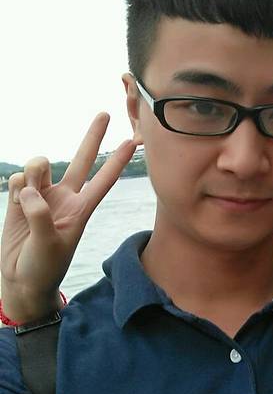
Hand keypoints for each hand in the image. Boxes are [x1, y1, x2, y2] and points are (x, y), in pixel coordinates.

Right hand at [1, 114, 136, 322]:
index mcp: (82, 209)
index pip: (104, 180)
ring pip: (40, 165)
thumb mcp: (49, 244)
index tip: (135, 142)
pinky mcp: (22, 197)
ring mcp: (44, 195)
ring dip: (33, 172)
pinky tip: (17, 204)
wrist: (21, 279)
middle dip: (92, 137)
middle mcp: (66, 197)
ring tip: (28, 196)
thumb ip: (40, 215)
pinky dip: (16, 188)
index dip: (117, 161)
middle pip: (82, 159)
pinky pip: (19, 179)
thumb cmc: (43, 266)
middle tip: (105, 114)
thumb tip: (31, 190)